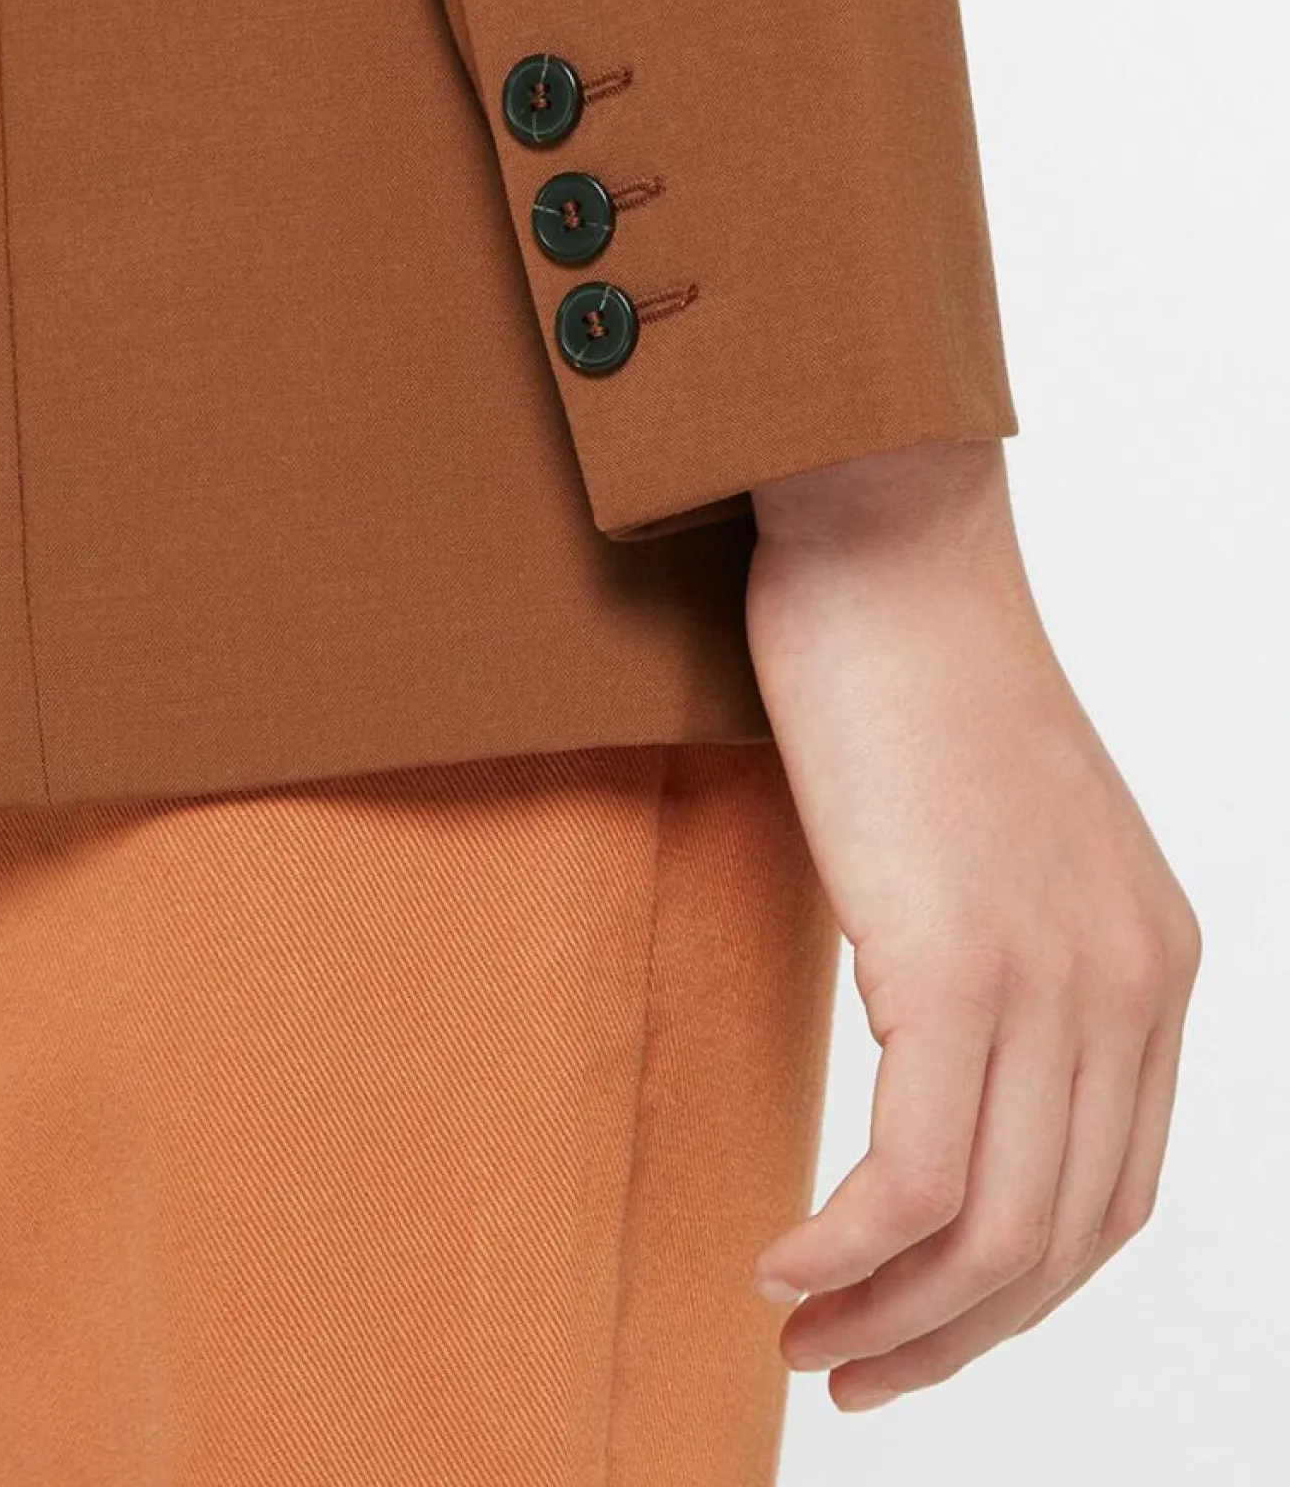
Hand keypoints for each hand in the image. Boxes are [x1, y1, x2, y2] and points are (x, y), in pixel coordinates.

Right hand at [743, 440, 1201, 1411]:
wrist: (889, 548)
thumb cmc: (912, 676)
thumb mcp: (988, 841)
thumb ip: (994, 954)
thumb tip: (929, 1058)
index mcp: (1148, 963)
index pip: (1110, 1195)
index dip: (1014, 1299)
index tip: (914, 1330)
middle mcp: (1129, 985)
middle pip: (1061, 1241)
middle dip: (951, 1339)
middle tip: (845, 1377)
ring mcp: (1055, 976)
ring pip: (994, 1235)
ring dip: (892, 1319)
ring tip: (803, 1344)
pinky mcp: (959, 959)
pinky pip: (914, 1176)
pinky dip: (846, 1251)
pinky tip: (778, 1265)